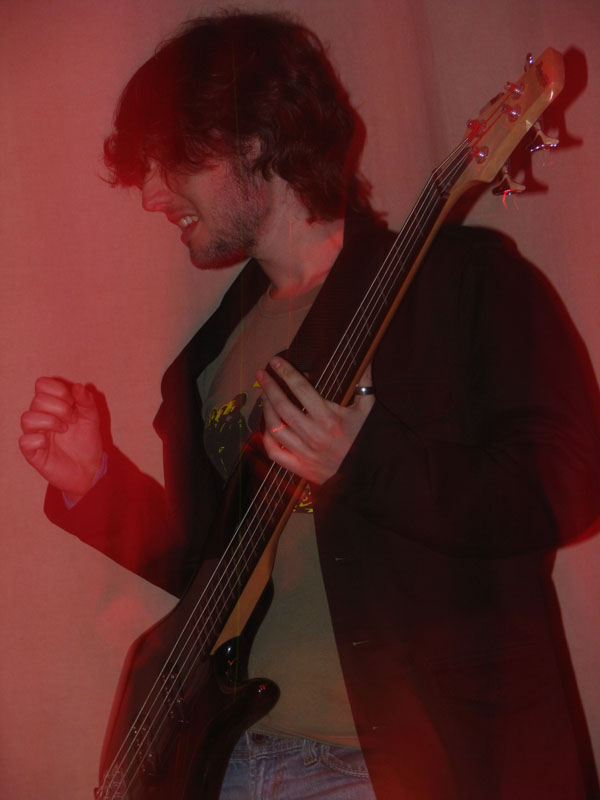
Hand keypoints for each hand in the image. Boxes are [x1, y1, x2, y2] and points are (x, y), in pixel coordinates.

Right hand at [19, 378, 103, 497]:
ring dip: (49, 422)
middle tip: (72, 420)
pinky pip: (25, 441)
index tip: (73, 403)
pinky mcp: (32, 452)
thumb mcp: (92, 418)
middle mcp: (40, 417)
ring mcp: (35, 434)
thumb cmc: (86, 441)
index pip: (42, 384)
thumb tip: (78, 386)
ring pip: (27, 418)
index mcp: (52, 405)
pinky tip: (50, 444)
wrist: (90, 468)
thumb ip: (86, 401)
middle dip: (60, 408)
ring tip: (64, 430)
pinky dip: (39, 440)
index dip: (58, 390)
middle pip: (38, 400)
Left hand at [257, 357, 374, 484]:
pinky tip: (267, 425)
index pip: (302, 389)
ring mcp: (305, 452)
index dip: (286, 372)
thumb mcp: (368, 410)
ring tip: (264, 395)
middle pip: (283, 406)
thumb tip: (366, 359)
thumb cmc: (367, 438)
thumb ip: (364, 383)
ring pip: (276, 428)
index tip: (275, 361)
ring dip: (266, 409)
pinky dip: (267, 438)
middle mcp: (314, 434)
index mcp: (330, 418)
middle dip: (270, 387)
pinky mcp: (301, 467)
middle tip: (261, 374)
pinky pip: (275, 453)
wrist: (368, 475)